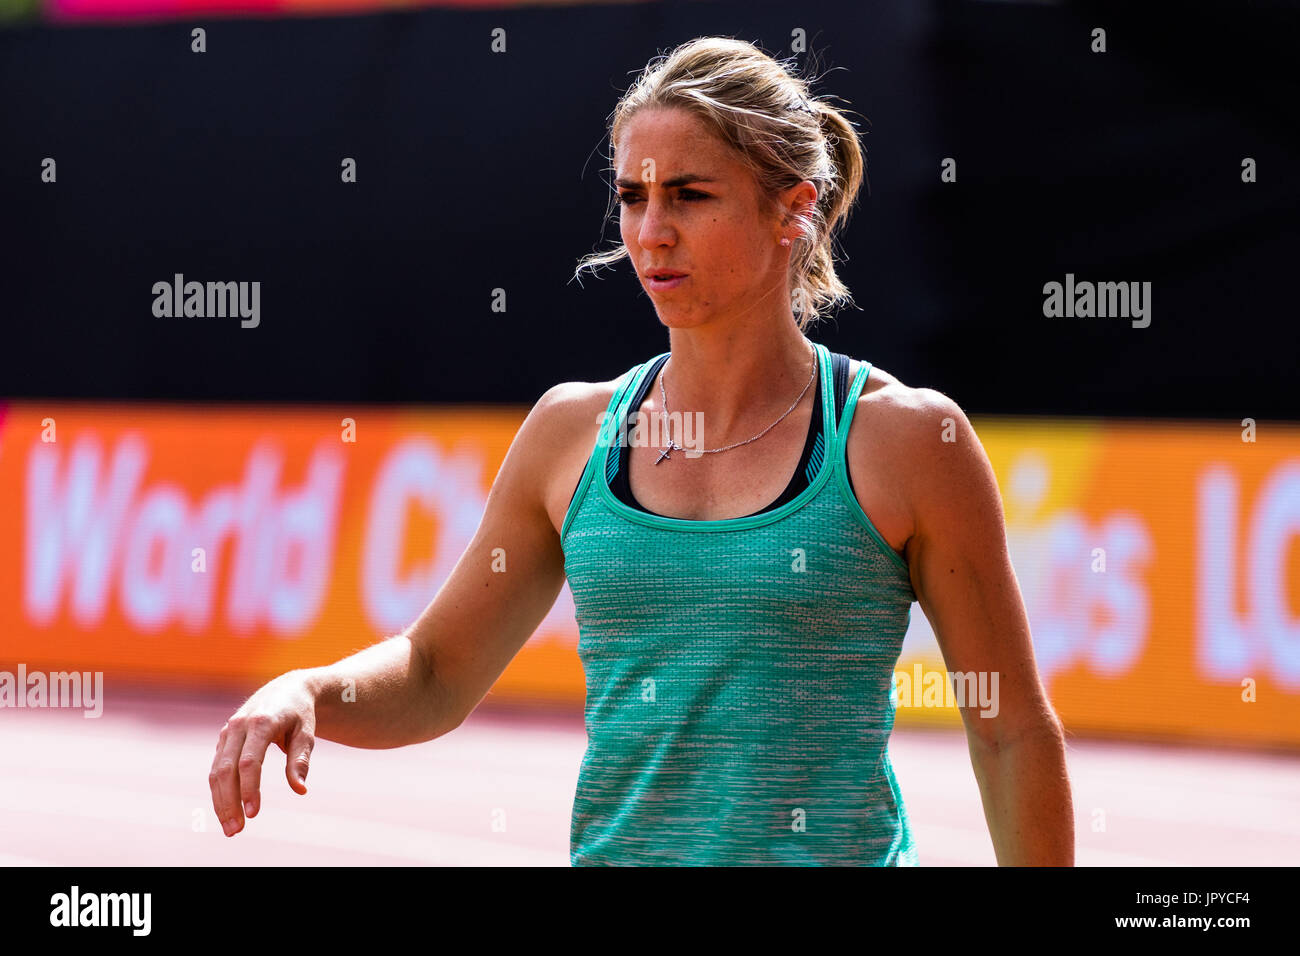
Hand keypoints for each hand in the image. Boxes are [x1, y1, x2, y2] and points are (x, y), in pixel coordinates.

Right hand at [209, 670, 316, 836]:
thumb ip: (300, 760)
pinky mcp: (224, 739)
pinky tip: (226, 810)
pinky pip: (217, 768)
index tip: (253, 813)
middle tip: (236, 830)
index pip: (250, 761)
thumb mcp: (307, 734)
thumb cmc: (300, 714)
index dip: (249, 788)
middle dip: (229, 802)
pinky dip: (219, 791)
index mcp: (262, 722)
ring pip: (217, 771)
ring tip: (230, 828)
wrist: (288, 690)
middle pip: (227, 769)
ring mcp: (228, 731)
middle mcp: (240, 725)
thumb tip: (300, 789)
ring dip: (220, 801)